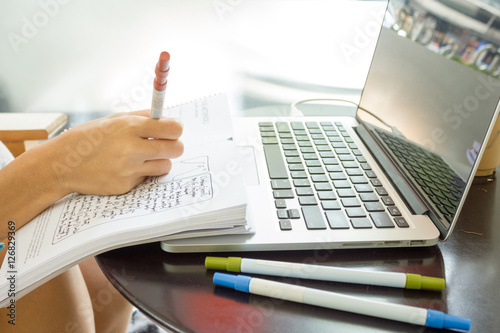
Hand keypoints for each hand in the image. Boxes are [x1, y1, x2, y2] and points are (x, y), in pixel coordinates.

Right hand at [38, 110, 183, 194]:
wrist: (63, 164)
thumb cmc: (89, 138)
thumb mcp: (114, 119)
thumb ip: (142, 117)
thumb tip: (167, 117)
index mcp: (129, 127)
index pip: (172, 128)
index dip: (177, 128)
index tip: (173, 129)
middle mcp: (131, 149)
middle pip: (176, 149)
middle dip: (175, 145)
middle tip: (165, 144)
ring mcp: (129, 169)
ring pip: (166, 165)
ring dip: (160, 160)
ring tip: (144, 156)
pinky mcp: (126, 185)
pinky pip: (148, 177)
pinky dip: (143, 172)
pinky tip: (126, 167)